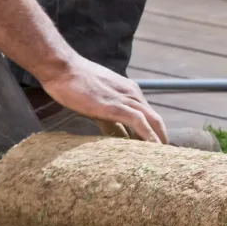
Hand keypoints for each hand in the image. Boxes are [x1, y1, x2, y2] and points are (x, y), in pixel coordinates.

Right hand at [38, 56, 168, 143]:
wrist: (62, 68)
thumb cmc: (74, 83)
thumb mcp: (98, 102)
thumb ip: (110, 119)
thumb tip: (118, 137)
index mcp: (130, 91)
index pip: (149, 114)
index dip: (155, 131)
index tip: (158, 147)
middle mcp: (132, 94)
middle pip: (155, 119)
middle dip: (162, 138)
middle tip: (164, 156)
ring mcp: (125, 99)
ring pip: (152, 120)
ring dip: (159, 139)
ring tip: (162, 157)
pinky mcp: (115, 106)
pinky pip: (139, 122)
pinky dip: (148, 135)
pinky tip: (153, 148)